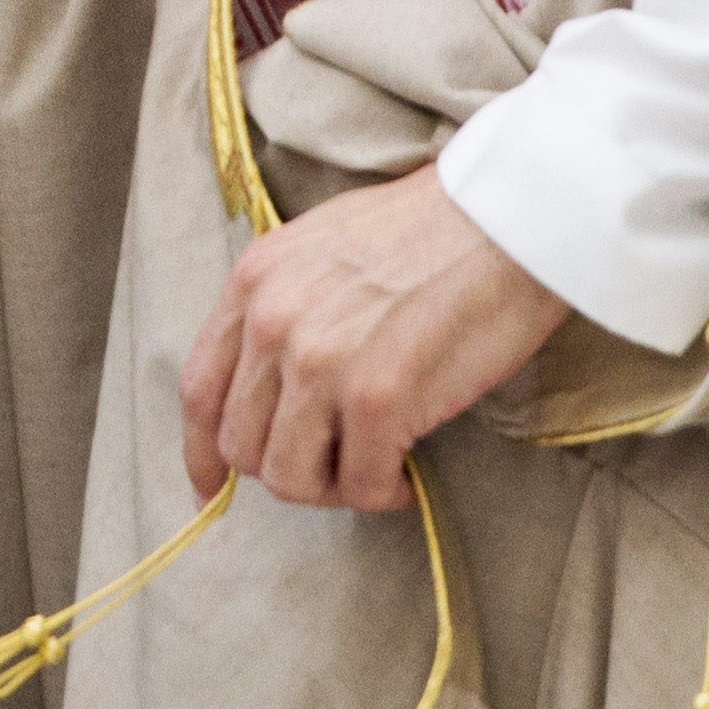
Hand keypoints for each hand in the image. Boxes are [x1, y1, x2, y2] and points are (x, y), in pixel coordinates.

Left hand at [178, 166, 568, 512]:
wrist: (509, 215)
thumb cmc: (431, 229)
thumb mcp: (322, 246)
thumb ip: (284, 305)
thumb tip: (269, 384)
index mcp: (254, 281)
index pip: (199, 388)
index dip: (201, 450)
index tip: (213, 486)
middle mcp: (274, 321)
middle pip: (242, 445)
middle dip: (286, 469)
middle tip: (337, 464)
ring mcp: (322, 361)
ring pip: (289, 478)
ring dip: (332, 488)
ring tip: (374, 468)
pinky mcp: (379, 397)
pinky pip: (360, 485)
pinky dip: (382, 493)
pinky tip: (407, 474)